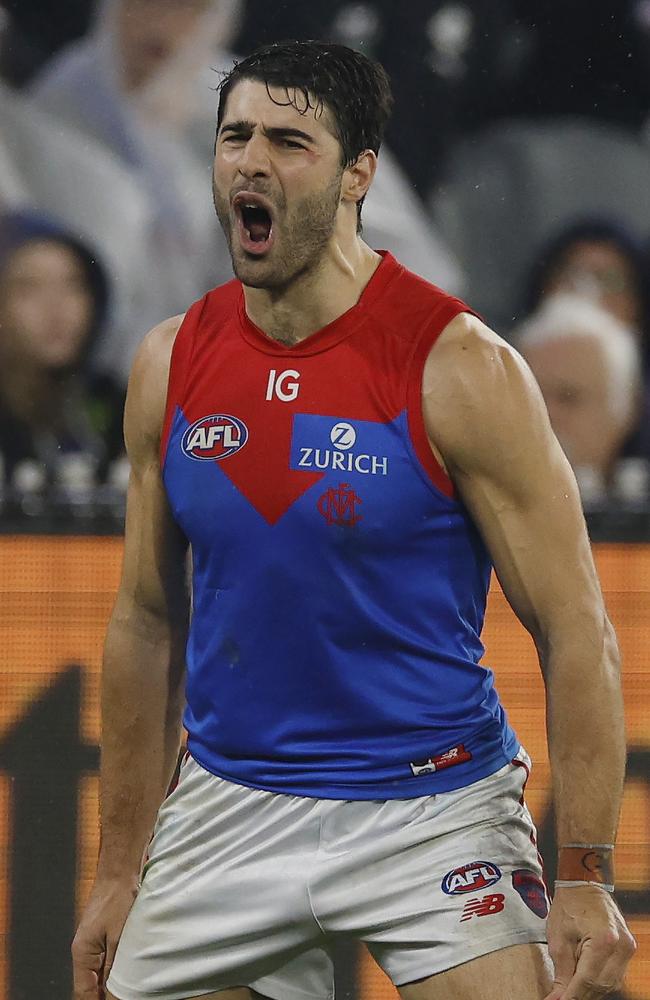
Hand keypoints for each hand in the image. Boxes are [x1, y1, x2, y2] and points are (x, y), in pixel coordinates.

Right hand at [72, 877, 137, 998]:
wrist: (119, 871)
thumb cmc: (117, 897)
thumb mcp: (119, 936)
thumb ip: (114, 965)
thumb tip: (112, 990)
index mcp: (82, 952)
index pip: (84, 991)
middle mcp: (83, 949)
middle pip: (90, 983)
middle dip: (104, 994)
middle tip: (123, 997)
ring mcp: (92, 942)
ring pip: (99, 972)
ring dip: (111, 981)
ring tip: (128, 990)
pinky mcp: (103, 934)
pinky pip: (106, 959)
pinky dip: (115, 968)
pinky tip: (128, 971)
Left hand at [544, 885, 635, 999]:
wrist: (585, 883)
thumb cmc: (569, 905)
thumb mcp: (559, 937)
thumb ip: (561, 971)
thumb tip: (558, 998)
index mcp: (603, 940)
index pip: (586, 980)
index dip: (571, 996)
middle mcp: (621, 946)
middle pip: (601, 986)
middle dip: (580, 996)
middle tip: (561, 999)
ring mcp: (627, 948)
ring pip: (610, 984)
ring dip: (590, 991)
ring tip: (571, 991)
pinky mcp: (627, 949)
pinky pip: (615, 975)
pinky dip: (599, 982)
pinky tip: (584, 982)